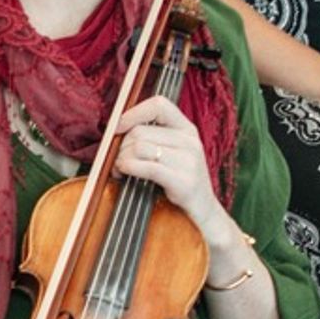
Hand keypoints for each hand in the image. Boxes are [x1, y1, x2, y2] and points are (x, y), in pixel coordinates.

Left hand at [106, 94, 223, 222]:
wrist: (203, 214)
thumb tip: (116, 128)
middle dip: (121, 146)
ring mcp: (190, 160)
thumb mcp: (172, 154)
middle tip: (117, 161)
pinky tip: (123, 174)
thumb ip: (151, 138)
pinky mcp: (184, 181)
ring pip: (139, 147)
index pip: (159, 105)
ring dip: (121, 160)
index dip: (134, 112)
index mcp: (187, 129)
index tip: (117, 127)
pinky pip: (147, 166)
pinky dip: (128, 168)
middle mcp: (191, 141)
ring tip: (120, 170)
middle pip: (141, 131)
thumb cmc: (179, 183)